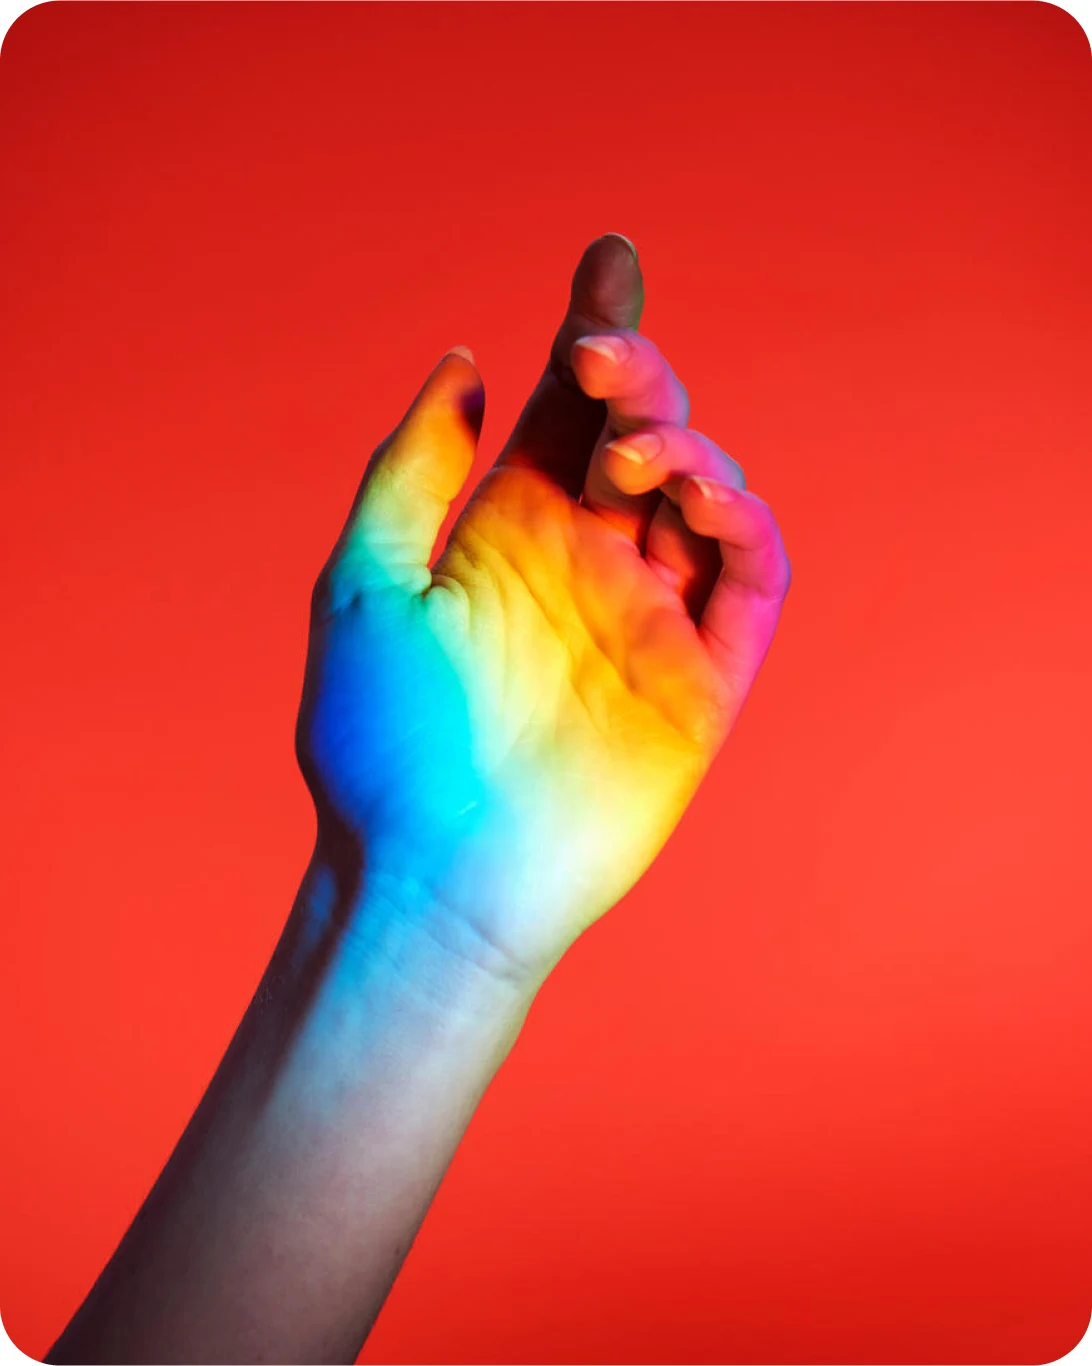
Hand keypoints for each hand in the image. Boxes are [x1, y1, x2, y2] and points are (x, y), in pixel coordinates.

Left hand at [295, 235, 790, 988]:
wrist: (431, 879)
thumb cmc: (383, 743)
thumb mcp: (364, 582)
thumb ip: (413, 469)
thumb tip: (464, 361)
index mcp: (508, 533)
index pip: (567, 412)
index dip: (594, 332)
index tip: (608, 257)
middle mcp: (585, 562)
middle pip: (641, 433)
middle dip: (636, 375)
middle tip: (602, 359)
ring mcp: (648, 617)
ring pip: (704, 495)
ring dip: (686, 445)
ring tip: (632, 452)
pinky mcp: (702, 679)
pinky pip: (750, 583)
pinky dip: (743, 526)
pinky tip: (699, 497)